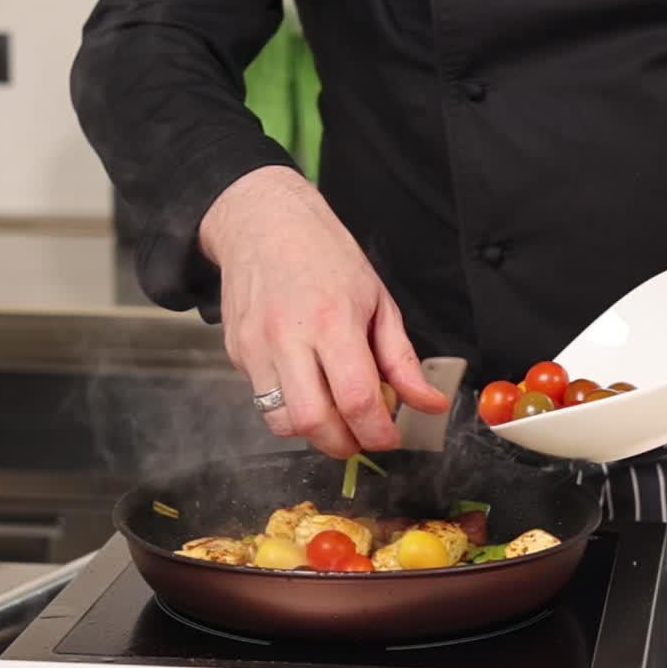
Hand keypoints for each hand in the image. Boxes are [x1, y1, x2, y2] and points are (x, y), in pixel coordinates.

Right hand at [199, 166, 449, 457]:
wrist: (261, 222)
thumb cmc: (326, 255)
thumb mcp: (378, 300)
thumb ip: (402, 360)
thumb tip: (430, 404)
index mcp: (333, 320)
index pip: (355, 398)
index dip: (377, 432)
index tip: (390, 437)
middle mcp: (288, 337)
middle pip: (312, 422)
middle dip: (342, 444)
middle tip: (361, 437)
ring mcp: (255, 347)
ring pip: (281, 422)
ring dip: (312, 432)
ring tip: (333, 414)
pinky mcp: (236, 353)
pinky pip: (262, 400)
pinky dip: (289, 408)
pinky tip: (306, 386)